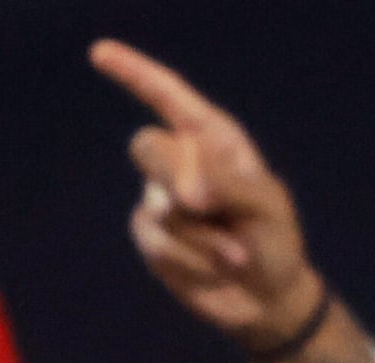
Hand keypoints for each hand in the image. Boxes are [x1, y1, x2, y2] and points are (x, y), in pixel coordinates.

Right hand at [91, 41, 323, 352]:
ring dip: (198, 238)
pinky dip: (188, 260)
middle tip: (206, 205)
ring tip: (234, 256)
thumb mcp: (265, 206)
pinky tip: (213, 269)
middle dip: (172, 176)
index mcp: (214, 139)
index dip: (134, 73)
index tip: (98, 52)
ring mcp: (162, 201)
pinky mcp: (152, 239)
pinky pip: (154, 242)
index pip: (168, 97)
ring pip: (155, 207)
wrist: (265, 299)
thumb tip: (183, 192)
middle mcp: (183, 163)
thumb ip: (227, 186)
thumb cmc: (276, 240)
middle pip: (146, 148)